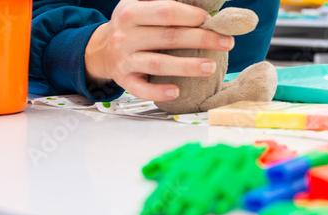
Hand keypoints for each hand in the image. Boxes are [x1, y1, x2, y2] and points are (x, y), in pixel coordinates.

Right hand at [84, 0, 235, 100]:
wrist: (101, 50)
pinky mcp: (124, 80)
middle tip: (226, 42)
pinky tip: (176, 91)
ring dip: (186, 66)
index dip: (191, 16)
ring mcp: (124, 60)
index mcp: (130, 12)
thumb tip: (201, 4)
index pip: (166, 11)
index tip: (212, 20)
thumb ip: (163, 4)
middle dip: (201, 39)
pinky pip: (141, 89)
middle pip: (168, 37)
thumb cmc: (131, 26)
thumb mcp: (140, 6)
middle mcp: (125, 36)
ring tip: (211, 67)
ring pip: (158, 64)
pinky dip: (158, 92)